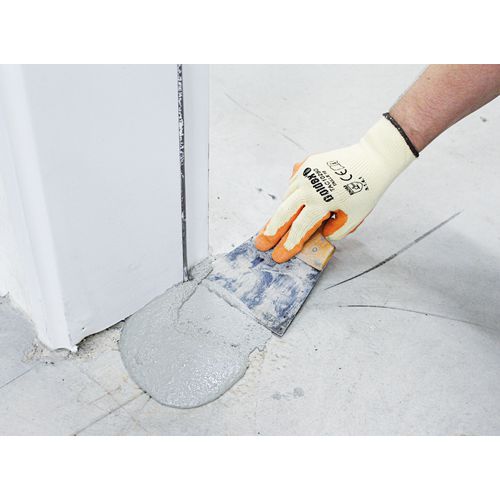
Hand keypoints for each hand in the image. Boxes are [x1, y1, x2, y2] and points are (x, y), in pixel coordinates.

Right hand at [255, 117, 416, 262]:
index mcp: (321, 201)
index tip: (279, 255)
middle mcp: (309, 187)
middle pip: (283, 212)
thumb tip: (319, 232)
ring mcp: (306, 173)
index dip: (289, 243)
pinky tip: (293, 203)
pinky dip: (292, 193)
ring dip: (282, 212)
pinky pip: (294, 181)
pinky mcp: (308, 163)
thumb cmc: (365, 190)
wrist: (371, 159)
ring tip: (273, 227)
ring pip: (287, 196)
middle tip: (260, 244)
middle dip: (271, 230)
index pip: (300, 227)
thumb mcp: (355, 217)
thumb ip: (336, 229)